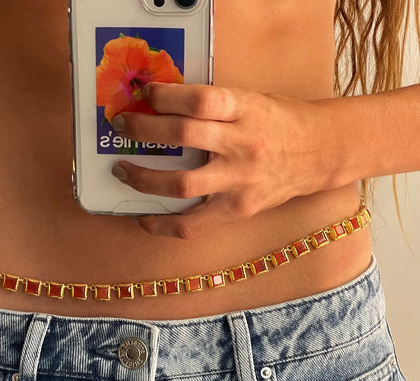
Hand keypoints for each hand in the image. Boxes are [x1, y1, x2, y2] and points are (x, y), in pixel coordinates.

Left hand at [110, 82, 338, 238]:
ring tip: (123, 170)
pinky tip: (144, 217)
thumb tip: (162, 107)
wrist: (318, 153)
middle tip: (123, 126)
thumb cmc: (279, 122)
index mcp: (247, 110)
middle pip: (184, 137)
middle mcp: (243, 146)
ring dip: (144, 179)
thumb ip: (214, 105)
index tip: (146, 94)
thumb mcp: (252, 100)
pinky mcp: (237, 211)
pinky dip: (163, 224)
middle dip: (144, 131)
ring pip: (182, 184)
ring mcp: (240, 182)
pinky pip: (193, 225)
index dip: (166, 96)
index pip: (200, 99)